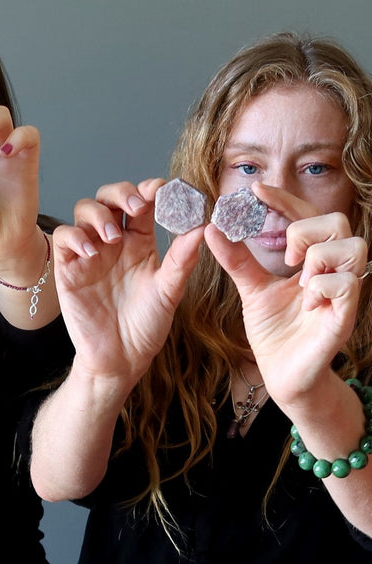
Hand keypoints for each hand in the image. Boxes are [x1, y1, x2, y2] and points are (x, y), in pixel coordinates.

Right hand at [53, 179, 204, 385]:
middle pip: (110, 197)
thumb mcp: (169, 291)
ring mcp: (90, 252)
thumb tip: (203, 227)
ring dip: (99, 214)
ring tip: (112, 237)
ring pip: (85, 210)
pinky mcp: (68, 267)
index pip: (143, 203)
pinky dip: (76, 236)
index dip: (150, 190)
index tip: (165, 191)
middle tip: (136, 205)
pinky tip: (91, 251)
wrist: (120, 358)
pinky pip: (65, 237)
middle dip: (121, 192)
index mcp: (141, 242)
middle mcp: (114, 242)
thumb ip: (182, 259)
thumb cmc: (146, 326)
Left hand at [207, 209, 365, 405]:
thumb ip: (236, 259)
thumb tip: (212, 227)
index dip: (284, 199)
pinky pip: (348, 283)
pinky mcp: (347, 315)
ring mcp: (344, 291)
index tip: (255, 190)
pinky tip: (306, 303)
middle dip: (305, 230)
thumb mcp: (250, 288)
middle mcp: (333, 270)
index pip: (306, 215)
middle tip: (285, 257)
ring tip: (298, 281)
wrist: (282, 374)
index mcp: (311, 259)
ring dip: (317, 257)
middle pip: (337, 221)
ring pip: (352, 246)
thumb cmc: (274, 330)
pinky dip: (322, 287)